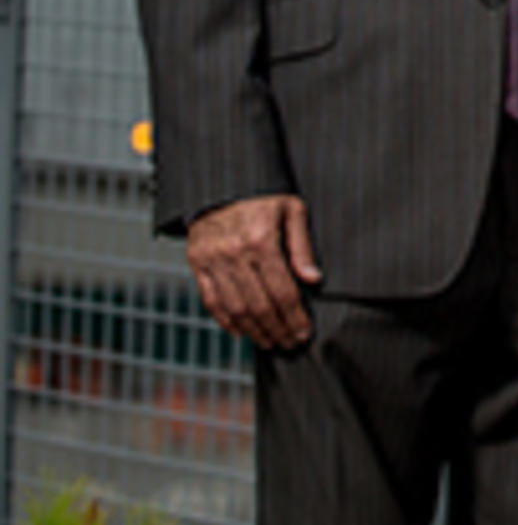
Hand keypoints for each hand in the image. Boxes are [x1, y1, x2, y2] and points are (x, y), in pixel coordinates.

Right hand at [186, 194, 320, 348]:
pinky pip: (210, 299)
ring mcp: (212, 259)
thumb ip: (302, 246)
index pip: (282, 290)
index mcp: (261, 239)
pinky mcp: (196, 262)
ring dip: (253, 330)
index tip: (304, 332)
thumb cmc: (263, 194)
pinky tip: (240, 331)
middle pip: (259, 305)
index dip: (295, 317)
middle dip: (277, 329)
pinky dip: (225, 320)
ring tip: (269, 341)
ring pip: (234, 307)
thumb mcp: (292, 209)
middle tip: (290, 343)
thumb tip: (313, 279)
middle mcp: (234, 253)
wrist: (221, 181)